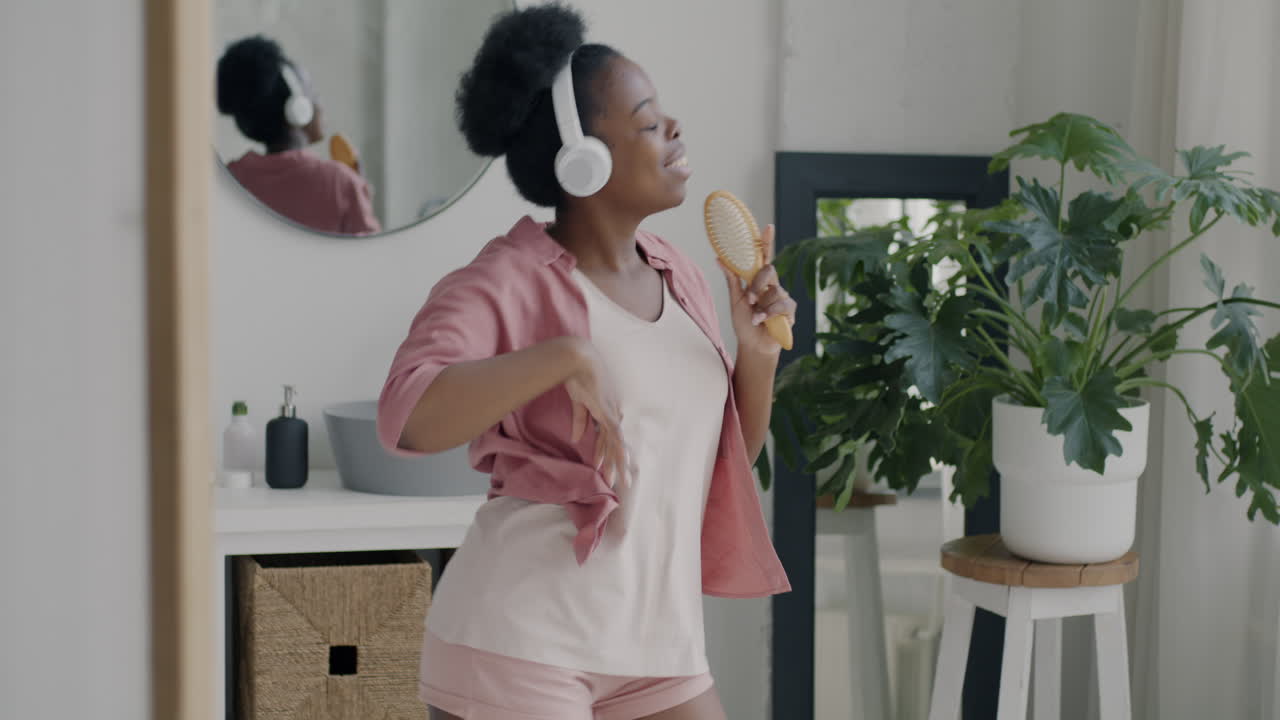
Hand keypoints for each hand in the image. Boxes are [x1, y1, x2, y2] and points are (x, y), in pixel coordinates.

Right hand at [564, 339, 634, 488]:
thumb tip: (576, 439)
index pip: (605, 437)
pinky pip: (615, 436)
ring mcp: (612, 413)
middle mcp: (612, 413)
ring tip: (620, 481)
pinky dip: (619, 451)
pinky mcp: (608, 413)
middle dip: (614, 464)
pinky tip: (623, 463)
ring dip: (617, 464)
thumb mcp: (578, 402)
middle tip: (616, 482)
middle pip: (613, 444)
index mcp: (605, 410)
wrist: (577, 361)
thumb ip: (579, 421)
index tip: (600, 467)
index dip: (603, 453)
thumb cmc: (577, 376)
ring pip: (617, 445)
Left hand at [717, 224, 796, 355]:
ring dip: (761, 304)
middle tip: (749, 299)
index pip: (764, 257)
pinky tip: (762, 321)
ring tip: (754, 316)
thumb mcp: (735, 299)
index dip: (766, 242)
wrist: (752, 345)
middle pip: (769, 270)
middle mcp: (772, 285)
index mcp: (758, 280)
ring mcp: (782, 297)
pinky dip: (769, 313)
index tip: (767, 227)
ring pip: (774, 290)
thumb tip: (719, 258)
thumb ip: (732, 279)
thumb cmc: (744, 322)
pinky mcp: (789, 310)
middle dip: (757, 284)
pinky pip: (782, 304)